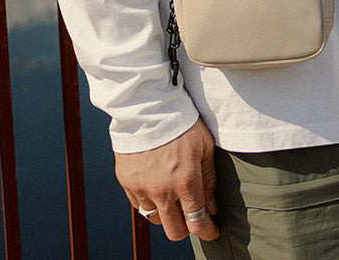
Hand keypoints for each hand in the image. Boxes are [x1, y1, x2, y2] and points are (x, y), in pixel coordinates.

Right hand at [115, 118, 218, 241]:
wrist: (148, 106)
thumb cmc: (181, 123)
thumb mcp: (205, 146)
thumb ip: (209, 180)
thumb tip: (211, 209)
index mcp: (186, 181)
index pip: (198, 222)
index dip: (207, 231)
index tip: (212, 231)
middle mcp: (162, 190)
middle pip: (175, 231)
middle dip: (186, 229)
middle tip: (192, 217)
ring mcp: (142, 188)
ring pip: (155, 220)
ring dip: (166, 215)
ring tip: (172, 197)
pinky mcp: (127, 182)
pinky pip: (139, 205)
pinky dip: (149, 201)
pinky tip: (155, 186)